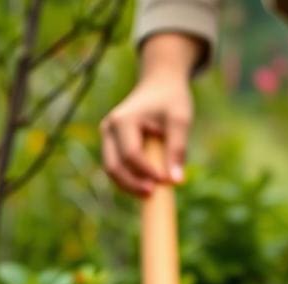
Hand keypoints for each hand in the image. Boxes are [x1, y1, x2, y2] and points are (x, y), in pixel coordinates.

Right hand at [100, 33, 199, 195]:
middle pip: (114, 166)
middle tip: (154, 195)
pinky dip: (130, 179)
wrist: (159, 84)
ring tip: (152, 193)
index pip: (131, 154)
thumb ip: (177, 149)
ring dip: (130, 185)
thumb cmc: (171, 100)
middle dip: (132, 185)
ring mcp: (107, 137)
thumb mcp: (180, 120)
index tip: (166, 182)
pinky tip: (148, 184)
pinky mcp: (111, 144)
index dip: (147, 172)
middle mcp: (109, 128)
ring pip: (112, 170)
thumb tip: (176, 182)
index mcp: (123, 119)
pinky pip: (116, 168)